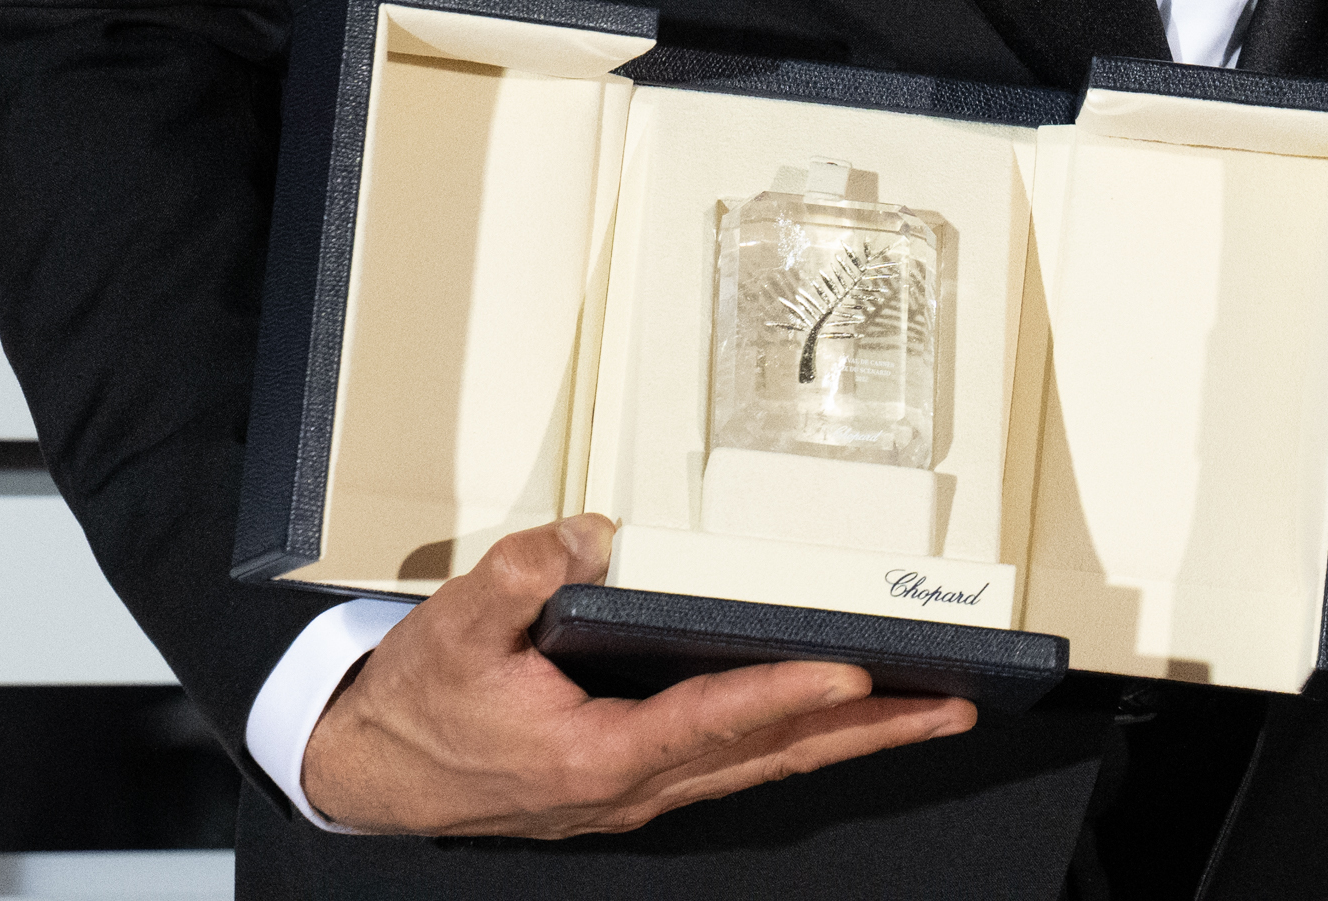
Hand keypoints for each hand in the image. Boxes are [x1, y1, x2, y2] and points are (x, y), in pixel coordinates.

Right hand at [298, 515, 972, 838]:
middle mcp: (636, 786)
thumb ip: (520, 577)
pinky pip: (740, 762)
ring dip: (852, 739)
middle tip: (951, 703)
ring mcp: (643, 791)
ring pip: (768, 765)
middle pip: (773, 756)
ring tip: (930, 710)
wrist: (377, 773)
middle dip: (868, 731)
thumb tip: (591, 536)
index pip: (714, 720)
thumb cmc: (418, 707)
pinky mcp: (641, 780)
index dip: (786, 693)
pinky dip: (801, 738)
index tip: (853, 669)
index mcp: (596, 756)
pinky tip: (842, 716)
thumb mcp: (453, 628)